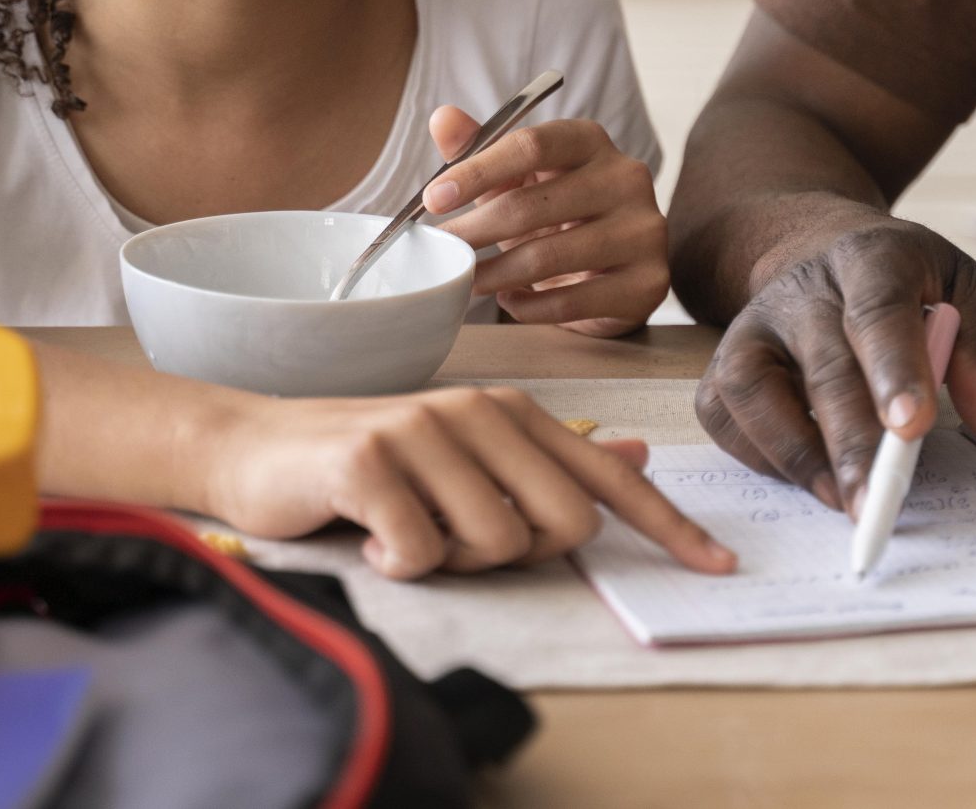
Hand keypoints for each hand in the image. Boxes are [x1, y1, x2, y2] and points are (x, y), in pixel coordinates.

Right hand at [201, 384, 735, 579]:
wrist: (255, 449)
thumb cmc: (370, 464)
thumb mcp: (466, 455)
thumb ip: (548, 461)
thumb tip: (639, 456)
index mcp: (512, 412)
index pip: (608, 476)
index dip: (669, 526)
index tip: (720, 565)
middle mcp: (478, 410)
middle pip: (564, 522)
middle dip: (521, 554)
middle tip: (458, 535)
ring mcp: (425, 431)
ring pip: (495, 545)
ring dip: (452, 561)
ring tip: (406, 530)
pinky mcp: (371, 463)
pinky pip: (424, 555)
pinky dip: (399, 564)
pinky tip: (371, 538)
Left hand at [422, 107, 668, 336]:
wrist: (615, 270)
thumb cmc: (558, 216)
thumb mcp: (519, 180)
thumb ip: (482, 150)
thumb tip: (442, 118)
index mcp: (591, 142)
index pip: (531, 145)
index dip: (477, 170)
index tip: (433, 199)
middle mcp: (627, 178)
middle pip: (533, 204)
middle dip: (475, 231)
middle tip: (441, 250)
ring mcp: (643, 231)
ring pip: (548, 256)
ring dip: (494, 274)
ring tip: (465, 280)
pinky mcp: (648, 282)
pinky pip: (571, 301)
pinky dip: (527, 306)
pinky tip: (508, 299)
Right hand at [693, 218, 975, 513]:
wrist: (823, 254)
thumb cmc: (910, 286)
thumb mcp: (968, 295)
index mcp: (872, 257)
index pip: (879, 308)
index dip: (895, 368)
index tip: (913, 428)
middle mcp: (803, 287)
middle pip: (822, 364)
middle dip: (852, 441)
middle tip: (879, 504)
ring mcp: (753, 322)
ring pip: (752, 389)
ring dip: (796, 455)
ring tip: (840, 500)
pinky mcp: (725, 362)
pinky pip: (724, 415)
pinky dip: (759, 455)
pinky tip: (807, 477)